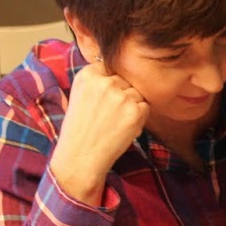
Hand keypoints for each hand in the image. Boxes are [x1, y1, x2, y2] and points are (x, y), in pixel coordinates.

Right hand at [49, 59, 148, 203]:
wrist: (80, 158)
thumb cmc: (79, 130)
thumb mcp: (79, 96)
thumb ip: (97, 81)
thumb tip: (119, 71)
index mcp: (87, 75)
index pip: (111, 68)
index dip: (111, 85)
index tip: (103, 100)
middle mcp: (105, 82)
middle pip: (126, 81)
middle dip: (122, 96)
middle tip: (108, 116)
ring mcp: (121, 97)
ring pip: (137, 94)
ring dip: (131, 107)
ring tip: (114, 123)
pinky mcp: (135, 112)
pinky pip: (146, 108)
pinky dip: (139, 119)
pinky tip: (122, 129)